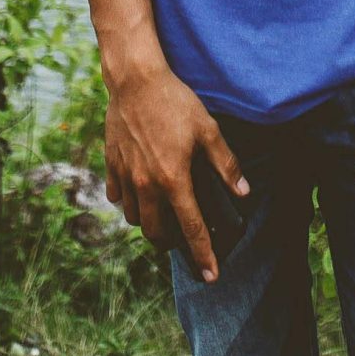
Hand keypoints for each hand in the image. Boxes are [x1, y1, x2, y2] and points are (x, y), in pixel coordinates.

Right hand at [103, 59, 249, 280]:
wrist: (135, 79)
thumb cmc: (174, 101)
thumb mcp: (208, 129)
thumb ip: (226, 164)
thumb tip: (242, 192)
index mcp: (173, 180)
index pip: (191, 229)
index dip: (203, 255)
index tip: (210, 276)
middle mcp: (147, 185)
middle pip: (156, 234)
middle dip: (170, 243)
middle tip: (182, 238)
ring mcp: (126, 176)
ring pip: (135, 219)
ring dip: (149, 223)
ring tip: (162, 213)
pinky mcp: (112, 164)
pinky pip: (118, 197)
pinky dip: (129, 201)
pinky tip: (139, 191)